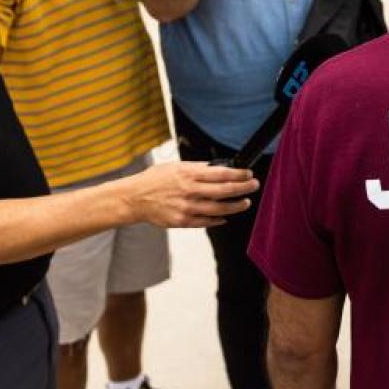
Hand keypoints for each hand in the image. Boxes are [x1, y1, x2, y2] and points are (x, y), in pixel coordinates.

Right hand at [123, 161, 258, 227]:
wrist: (134, 198)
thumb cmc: (155, 179)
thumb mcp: (176, 166)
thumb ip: (197, 168)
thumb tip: (217, 167)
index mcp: (189, 175)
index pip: (221, 174)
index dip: (238, 174)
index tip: (249, 174)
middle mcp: (189, 191)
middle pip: (224, 191)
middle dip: (243, 188)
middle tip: (254, 186)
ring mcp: (186, 208)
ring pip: (218, 209)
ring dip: (235, 206)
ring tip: (245, 203)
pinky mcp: (181, 221)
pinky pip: (205, 222)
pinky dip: (217, 220)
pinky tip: (226, 217)